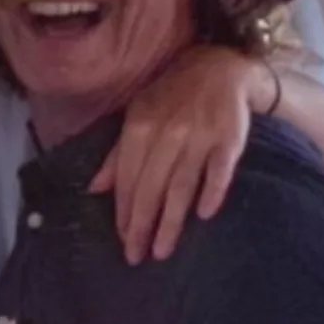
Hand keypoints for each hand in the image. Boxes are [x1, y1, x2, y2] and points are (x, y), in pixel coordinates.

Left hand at [89, 46, 275, 264]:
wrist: (220, 67)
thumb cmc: (171, 97)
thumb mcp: (138, 116)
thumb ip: (118, 154)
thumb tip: (94, 189)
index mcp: (140, 126)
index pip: (129, 178)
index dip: (125, 211)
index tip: (124, 240)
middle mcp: (167, 132)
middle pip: (151, 186)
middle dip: (142, 225)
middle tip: (138, 256)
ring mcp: (199, 135)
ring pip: (181, 185)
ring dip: (171, 221)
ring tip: (162, 250)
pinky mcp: (229, 138)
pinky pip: (219, 170)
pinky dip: (211, 192)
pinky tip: (203, 215)